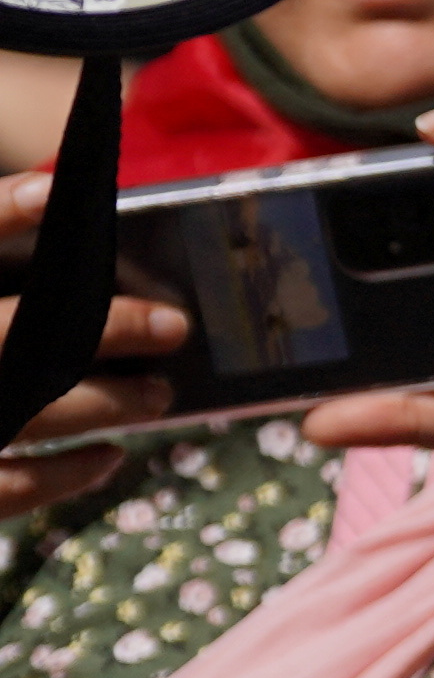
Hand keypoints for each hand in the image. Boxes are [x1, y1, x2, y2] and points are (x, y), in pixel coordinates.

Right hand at [0, 168, 183, 523]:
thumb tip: (64, 221)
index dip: (1, 211)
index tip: (57, 191)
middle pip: (13, 332)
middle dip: (103, 329)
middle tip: (172, 326)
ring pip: (28, 412)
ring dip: (105, 404)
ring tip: (158, 395)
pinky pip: (11, 487)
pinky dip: (66, 474)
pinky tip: (110, 455)